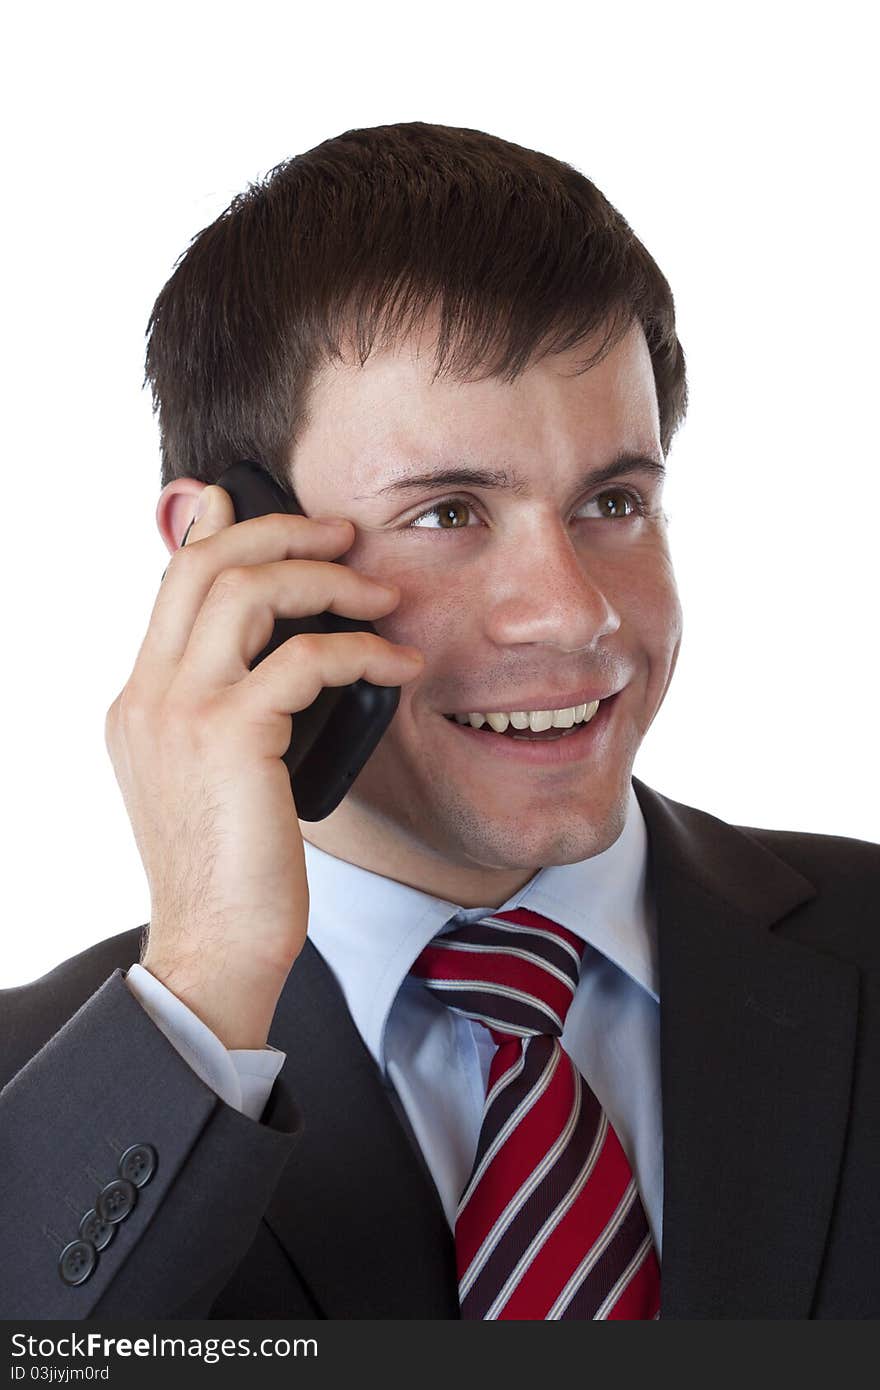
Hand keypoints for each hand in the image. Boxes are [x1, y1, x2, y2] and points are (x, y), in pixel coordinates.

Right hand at [104, 484, 423, 1047]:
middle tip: (343, 533)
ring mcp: (181, 712)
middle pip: (205, 564)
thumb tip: (282, 658)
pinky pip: (304, 658)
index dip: (218, 531)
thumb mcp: (215, 778)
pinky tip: (399, 668)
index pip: (173, 585)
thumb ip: (231, 710)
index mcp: (141, 702)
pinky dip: (362, 652)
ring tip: (382, 595)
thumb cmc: (232, 870)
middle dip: (281, 532)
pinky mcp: (230, 736)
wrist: (215, 946)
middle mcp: (149, 695)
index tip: (258, 503)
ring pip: (247, 591)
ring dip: (326, 579)